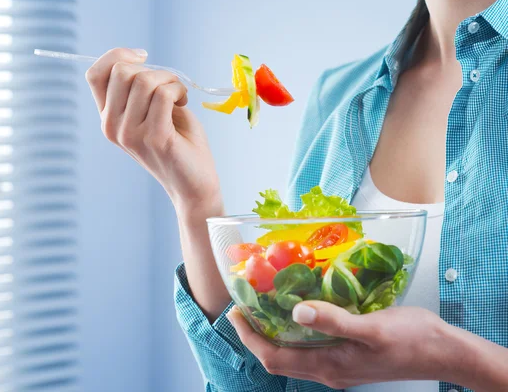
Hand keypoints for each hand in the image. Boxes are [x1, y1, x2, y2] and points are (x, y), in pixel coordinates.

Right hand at [85, 48, 221, 214]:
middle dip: (152, 69)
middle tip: (170, 86)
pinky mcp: (154, 137)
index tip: (143, 57)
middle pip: (121, 71)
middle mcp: (112, 127)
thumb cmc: (178, 143)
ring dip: (170, 80)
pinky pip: (163, 94)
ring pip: (144, 80)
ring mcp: (130, 133)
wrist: (194, 184)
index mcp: (108, 118)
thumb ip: (139, 88)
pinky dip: (178, 91)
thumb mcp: (151, 110)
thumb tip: (136, 57)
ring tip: (179, 96)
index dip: (117, 55)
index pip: (95, 74)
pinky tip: (184, 103)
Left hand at [227, 302, 461, 388]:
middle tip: (243, 308)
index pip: (274, 356)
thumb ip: (333, 321)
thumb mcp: (372, 328)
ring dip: (273, 334)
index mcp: (328, 366)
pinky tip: (297, 313)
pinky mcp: (347, 359)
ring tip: (263, 308)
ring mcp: (338, 367)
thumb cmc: (411, 339)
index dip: (250, 337)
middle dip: (255, 335)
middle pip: (278, 358)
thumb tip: (295, 310)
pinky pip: (310, 349)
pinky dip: (294, 333)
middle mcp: (328, 371)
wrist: (443, 353)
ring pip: (292, 354)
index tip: (235, 312)